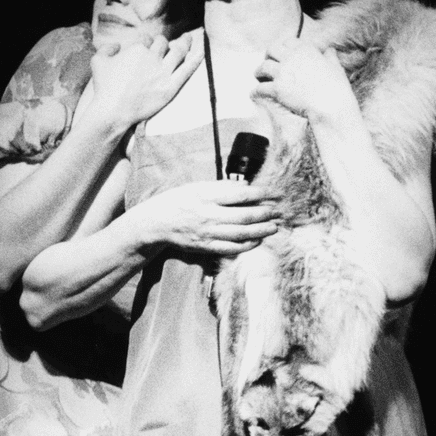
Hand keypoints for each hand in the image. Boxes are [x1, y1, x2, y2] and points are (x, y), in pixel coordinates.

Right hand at [89, 31, 203, 134]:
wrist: (112, 112)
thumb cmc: (103, 88)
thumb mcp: (97, 61)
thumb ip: (106, 49)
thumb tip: (116, 46)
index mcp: (137, 49)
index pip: (147, 40)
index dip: (147, 43)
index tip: (147, 47)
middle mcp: (152, 57)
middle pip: (163, 43)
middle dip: (164, 43)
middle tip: (167, 45)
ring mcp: (163, 73)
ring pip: (178, 51)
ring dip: (185, 42)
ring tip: (189, 39)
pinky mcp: (170, 88)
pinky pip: (187, 70)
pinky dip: (196, 59)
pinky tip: (202, 50)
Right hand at [132, 179, 281, 256]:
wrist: (157, 223)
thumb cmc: (178, 200)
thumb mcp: (197, 186)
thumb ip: (221, 187)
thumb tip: (246, 188)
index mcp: (206, 195)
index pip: (239, 195)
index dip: (260, 193)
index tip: (273, 192)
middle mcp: (208, 215)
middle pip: (244, 216)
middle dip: (264, 214)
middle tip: (278, 211)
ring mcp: (208, 233)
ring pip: (240, 234)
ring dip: (260, 231)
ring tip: (274, 227)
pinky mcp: (206, 247)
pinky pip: (231, 248)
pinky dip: (246, 245)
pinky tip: (257, 240)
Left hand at [253, 36, 360, 132]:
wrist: (330, 104)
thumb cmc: (335, 87)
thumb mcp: (335, 66)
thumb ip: (329, 56)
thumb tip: (329, 50)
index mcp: (305, 49)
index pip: (288, 41)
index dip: (283, 47)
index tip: (281, 53)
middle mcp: (291, 57)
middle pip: (271, 49)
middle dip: (267, 55)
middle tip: (267, 62)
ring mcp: (283, 72)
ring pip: (263, 66)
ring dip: (258, 71)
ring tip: (258, 77)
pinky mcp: (277, 89)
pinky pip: (260, 87)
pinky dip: (255, 91)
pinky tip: (254, 94)